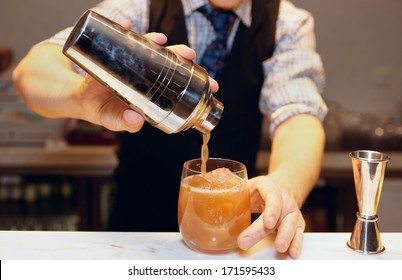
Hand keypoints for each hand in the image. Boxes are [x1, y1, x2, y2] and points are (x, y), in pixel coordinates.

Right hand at [76, 32, 218, 132]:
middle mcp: (148, 76)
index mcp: (153, 93)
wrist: (78, 97)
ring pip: (154, 50)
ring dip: (163, 43)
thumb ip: (124, 122)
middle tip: (191, 55)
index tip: (213, 86)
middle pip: (172, 64)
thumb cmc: (101, 109)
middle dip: (185, 58)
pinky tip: (137, 30)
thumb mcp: (113, 119)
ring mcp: (135, 63)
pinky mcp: (119, 54)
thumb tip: (136, 120)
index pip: (180, 86)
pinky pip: (127, 41)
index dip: (197, 84)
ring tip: (166, 41)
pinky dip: (131, 33)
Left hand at [237, 174, 305, 258]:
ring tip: (280, 247)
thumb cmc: (261, 189)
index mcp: (270, 188)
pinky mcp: (296, 223)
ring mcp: (292, 212)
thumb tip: (217, 201)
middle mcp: (285, 200)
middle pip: (281, 215)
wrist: (282, 187)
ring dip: (287, 237)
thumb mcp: (248, 185)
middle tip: (272, 243)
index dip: (272, 210)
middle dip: (275, 230)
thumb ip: (237, 193)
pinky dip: (296, 243)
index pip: (273, 197)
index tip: (268, 222)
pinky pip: (298, 233)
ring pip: (292, 224)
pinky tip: (292, 252)